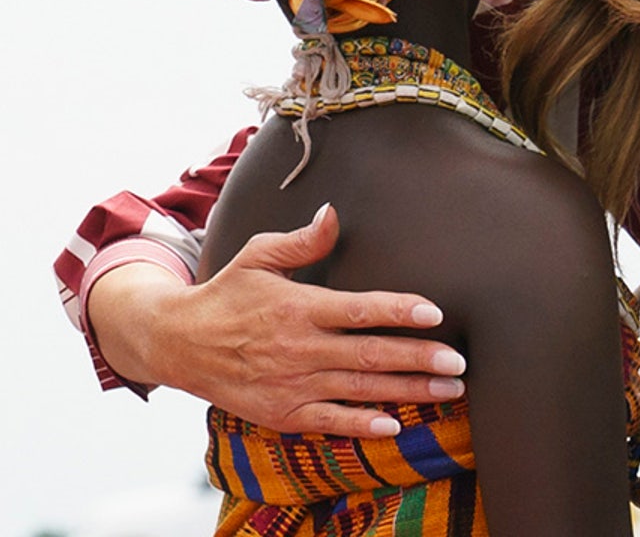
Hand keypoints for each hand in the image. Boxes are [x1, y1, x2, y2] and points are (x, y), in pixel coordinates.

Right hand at [85, 204, 466, 436]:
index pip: (360, 310)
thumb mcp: (258, 255)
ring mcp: (293, 385)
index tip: (436, 313)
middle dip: (420, 359)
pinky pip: (330, 422)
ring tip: (449, 389)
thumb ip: (301, 241)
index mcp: (299, 307)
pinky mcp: (283, 413)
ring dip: (408, 391)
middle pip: (371, 355)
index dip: (399, 310)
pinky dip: (362, 425)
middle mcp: (300, 348)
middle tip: (460, 362)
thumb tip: (332, 213)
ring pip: (361, 390)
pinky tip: (395, 425)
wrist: (178, 342)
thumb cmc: (227, 293)